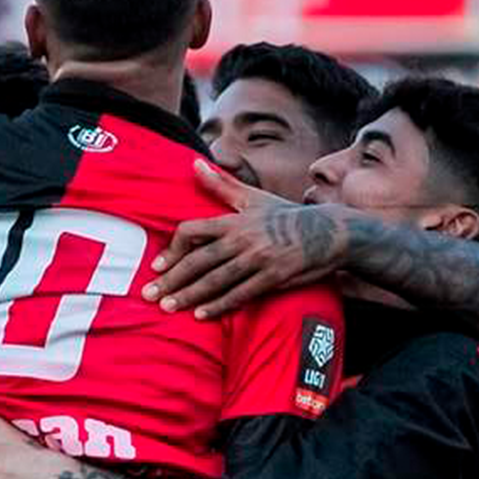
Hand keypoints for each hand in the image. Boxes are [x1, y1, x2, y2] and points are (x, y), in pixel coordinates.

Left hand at [141, 160, 343, 317]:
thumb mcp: (253, 197)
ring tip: (167, 306)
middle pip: (198, 260)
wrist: (330, 233)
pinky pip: (240, 294)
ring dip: (189, 295)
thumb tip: (194, 163)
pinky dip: (219, 305)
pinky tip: (200, 315)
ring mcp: (258, 259)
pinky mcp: (274, 277)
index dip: (173, 249)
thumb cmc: (286, 216)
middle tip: (148, 294)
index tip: (158, 266)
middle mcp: (242, 239)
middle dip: (171, 279)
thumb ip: (221, 185)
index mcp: (234, 219)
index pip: (192, 231)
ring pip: (216, 280)